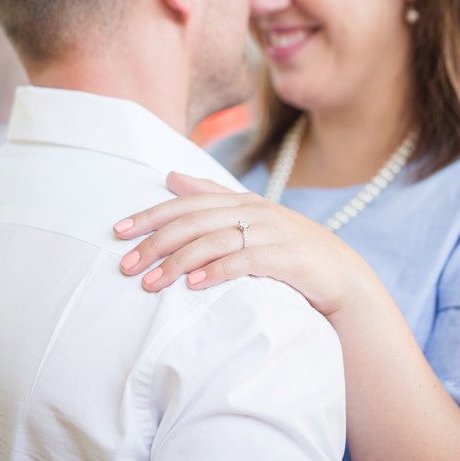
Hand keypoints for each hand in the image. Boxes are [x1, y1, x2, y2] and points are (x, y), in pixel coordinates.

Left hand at [113, 172, 367, 316]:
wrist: (342, 276)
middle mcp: (256, 211)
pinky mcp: (286, 258)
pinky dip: (217, 271)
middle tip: (126, 265)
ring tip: (152, 283)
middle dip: (156, 242)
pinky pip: (245, 261)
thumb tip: (171, 175)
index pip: (188, 202)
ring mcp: (272, 233)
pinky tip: (194, 285)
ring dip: (178, 262)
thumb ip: (214, 196)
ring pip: (214, 241)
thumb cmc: (291, 249)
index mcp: (243, 201)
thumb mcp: (253, 219)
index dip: (151, 215)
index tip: (118, 231)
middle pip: (195, 221)